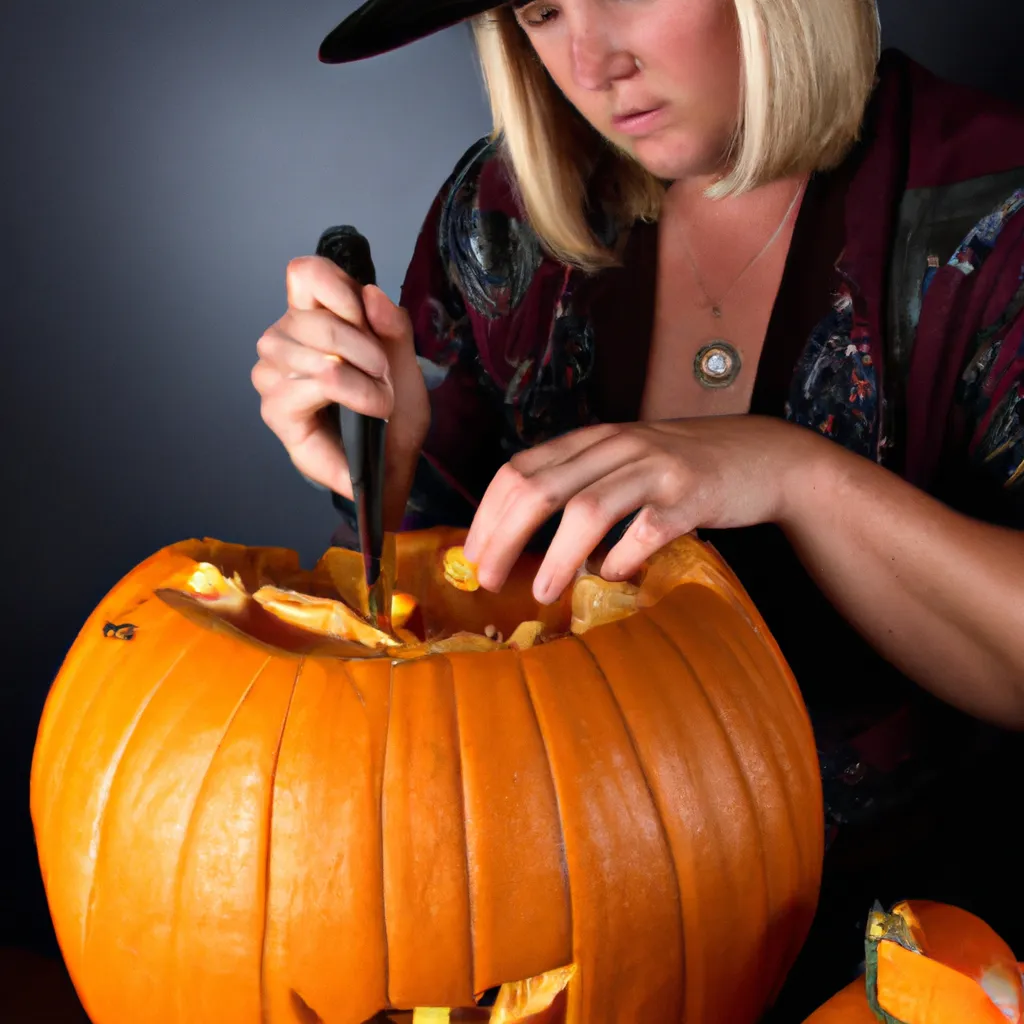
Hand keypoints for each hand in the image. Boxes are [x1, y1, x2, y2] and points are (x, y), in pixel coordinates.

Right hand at [252, 255, 429, 525]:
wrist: (391, 462)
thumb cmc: (392, 411)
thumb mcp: (406, 360)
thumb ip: (393, 324)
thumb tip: (371, 295)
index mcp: (311, 316)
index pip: (304, 274)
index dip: (336, 286)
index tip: (364, 317)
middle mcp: (284, 340)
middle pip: (312, 318)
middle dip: (363, 347)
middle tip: (385, 374)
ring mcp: (272, 374)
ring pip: (313, 351)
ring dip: (359, 375)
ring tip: (379, 398)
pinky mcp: (275, 409)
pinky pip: (312, 384)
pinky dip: (352, 394)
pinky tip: (363, 412)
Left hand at [462, 416, 822, 602]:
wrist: (761, 455)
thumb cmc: (681, 467)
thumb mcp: (623, 461)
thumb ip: (579, 483)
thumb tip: (518, 536)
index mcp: (591, 439)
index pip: (519, 469)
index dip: (488, 514)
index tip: (473, 556)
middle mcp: (617, 446)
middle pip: (540, 488)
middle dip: (504, 538)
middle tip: (488, 580)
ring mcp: (655, 468)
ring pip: (589, 509)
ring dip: (556, 557)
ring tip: (541, 592)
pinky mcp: (691, 495)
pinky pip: (646, 530)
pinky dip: (622, 559)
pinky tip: (612, 577)